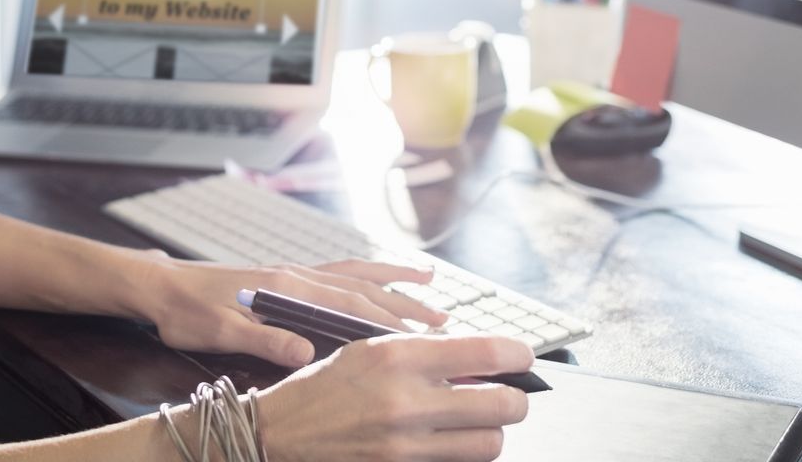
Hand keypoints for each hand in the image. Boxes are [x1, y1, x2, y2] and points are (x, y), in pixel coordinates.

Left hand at [140, 254, 451, 365]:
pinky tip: (378, 285)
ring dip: (393, 282)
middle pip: (362, 287)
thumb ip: (264, 342)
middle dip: (405, 303)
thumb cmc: (187, 312)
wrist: (161, 287)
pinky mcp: (286, 278)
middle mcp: (296, 274)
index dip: (388, 319)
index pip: (350, 303)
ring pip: (355, 275)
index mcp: (286, 288)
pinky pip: (338, 273)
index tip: (425, 333)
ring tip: (429, 286)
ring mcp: (293, 273)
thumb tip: (306, 354)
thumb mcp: (220, 333)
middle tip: (445, 320)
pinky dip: (366, 276)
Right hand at [255, 333, 532, 461]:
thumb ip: (424, 353)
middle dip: (514, 399)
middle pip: (501, 405)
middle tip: (508, 394)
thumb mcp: (368, 350)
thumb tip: (478, 359)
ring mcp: (405, 443)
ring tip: (477, 421)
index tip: (522, 356)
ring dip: (492, 432)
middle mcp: (406, 400)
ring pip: (490, 443)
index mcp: (397, 356)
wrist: (278, 435)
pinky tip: (451, 441)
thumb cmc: (323, 388)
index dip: (517, 354)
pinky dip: (464, 454)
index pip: (485, 351)